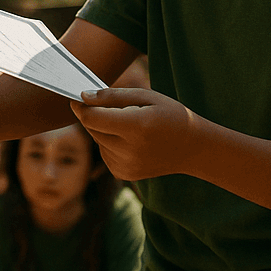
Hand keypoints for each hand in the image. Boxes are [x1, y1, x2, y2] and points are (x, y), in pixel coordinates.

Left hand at [71, 87, 199, 180]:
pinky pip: (105, 153)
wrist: (193, 148)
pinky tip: (130, 140)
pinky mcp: (125, 174)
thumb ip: (113, 96)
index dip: (81, 106)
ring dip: (104, 130)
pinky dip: (110, 143)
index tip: (76, 97)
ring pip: (97, 141)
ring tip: (128, 124)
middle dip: (94, 115)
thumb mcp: (147, 96)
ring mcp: (127, 166)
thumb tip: (84, 97)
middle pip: (92, 129)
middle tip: (109, 106)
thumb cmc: (171, 115)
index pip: (93, 118)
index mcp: (136, 126)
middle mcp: (129, 150)